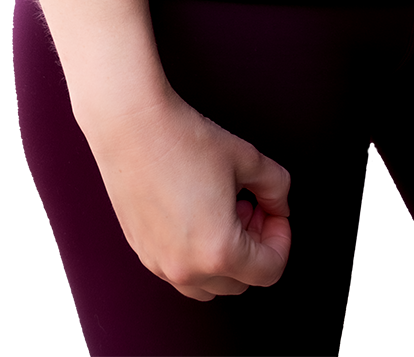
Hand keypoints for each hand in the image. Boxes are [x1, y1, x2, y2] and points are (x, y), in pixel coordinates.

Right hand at [80, 85, 290, 299]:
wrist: (132, 129)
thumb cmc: (183, 142)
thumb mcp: (248, 158)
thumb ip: (277, 187)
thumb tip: (280, 205)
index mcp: (218, 251)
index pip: (269, 270)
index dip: (281, 239)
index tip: (275, 213)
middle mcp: (186, 269)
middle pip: (240, 281)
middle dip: (255, 245)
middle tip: (253, 207)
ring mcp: (160, 265)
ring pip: (209, 284)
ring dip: (226, 256)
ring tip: (226, 210)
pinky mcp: (143, 253)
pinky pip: (181, 271)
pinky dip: (198, 253)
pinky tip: (199, 211)